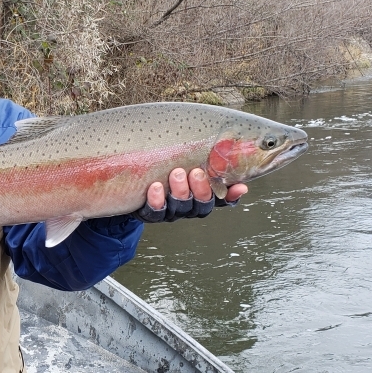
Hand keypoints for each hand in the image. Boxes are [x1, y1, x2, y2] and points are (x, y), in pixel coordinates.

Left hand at [133, 168, 247, 222]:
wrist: (131, 179)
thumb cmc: (165, 164)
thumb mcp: (185, 160)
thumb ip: (206, 159)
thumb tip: (232, 160)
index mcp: (200, 195)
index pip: (221, 199)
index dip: (231, 196)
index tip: (239, 186)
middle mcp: (188, 207)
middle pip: (201, 206)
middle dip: (201, 189)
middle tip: (196, 172)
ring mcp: (170, 212)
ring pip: (180, 208)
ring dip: (180, 191)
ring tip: (176, 173)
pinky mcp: (149, 213)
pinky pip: (155, 212)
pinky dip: (157, 201)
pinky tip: (155, 187)